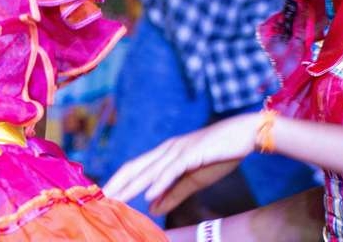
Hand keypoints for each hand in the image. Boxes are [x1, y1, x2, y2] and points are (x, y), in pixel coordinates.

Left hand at [102, 113, 258, 205]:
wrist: (244, 136)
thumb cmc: (220, 154)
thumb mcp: (194, 179)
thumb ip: (173, 193)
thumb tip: (151, 207)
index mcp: (166, 154)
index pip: (136, 168)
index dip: (119, 182)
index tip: (104, 197)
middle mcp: (168, 149)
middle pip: (135, 167)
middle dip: (117, 184)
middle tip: (99, 200)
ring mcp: (179, 149)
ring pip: (150, 169)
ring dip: (132, 185)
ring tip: (116, 199)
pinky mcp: (193, 152)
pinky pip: (173, 169)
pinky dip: (159, 181)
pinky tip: (149, 193)